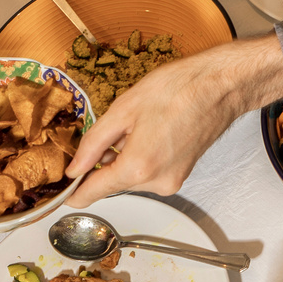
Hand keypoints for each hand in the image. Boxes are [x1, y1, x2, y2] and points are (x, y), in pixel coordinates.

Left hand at [66, 46, 239, 201]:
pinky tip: (148, 133)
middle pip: (113, 184)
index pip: (95, 191)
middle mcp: (156, 182)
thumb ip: (93, 144)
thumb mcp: (122, 110)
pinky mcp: (181, 176)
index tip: (63, 196)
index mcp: (137, 167)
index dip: (75, 193)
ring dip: (123, 159)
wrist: (219, 86)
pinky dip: (140, 159)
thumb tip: (75, 169)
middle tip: (107, 133)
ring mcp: (171, 181)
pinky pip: (148, 174)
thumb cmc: (176, 90)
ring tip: (137, 126)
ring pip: (130, 178)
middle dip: (102, 164)